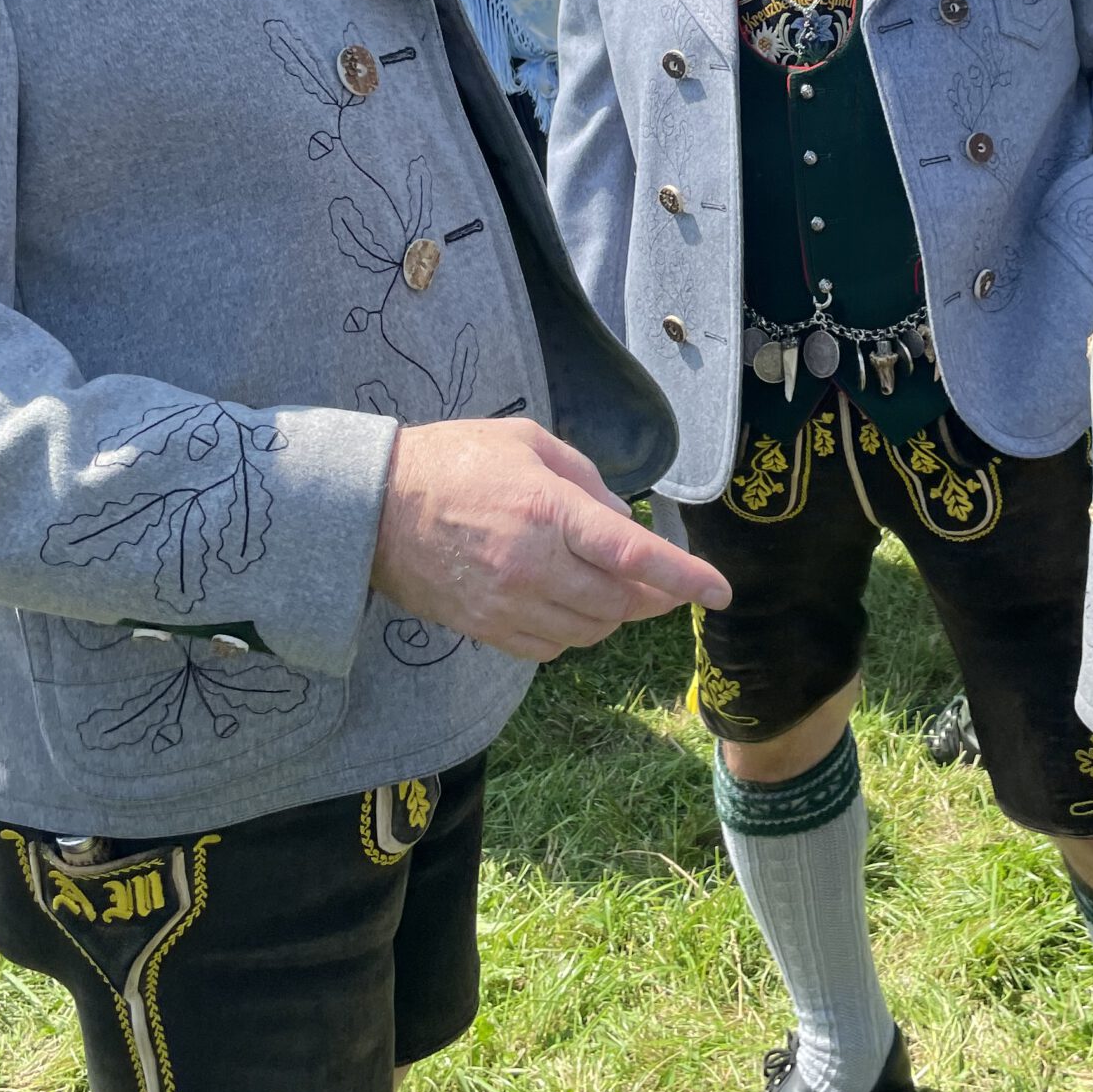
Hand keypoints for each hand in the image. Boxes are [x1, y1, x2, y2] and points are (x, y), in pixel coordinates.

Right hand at [371, 417, 729, 661]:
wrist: (372, 508)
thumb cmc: (454, 460)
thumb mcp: (528, 444)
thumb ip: (585, 481)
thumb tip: (622, 521)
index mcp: (548, 511)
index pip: (634, 556)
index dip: (685, 577)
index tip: (719, 590)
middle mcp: (533, 566)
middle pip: (621, 603)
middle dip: (653, 596)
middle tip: (663, 581)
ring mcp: (508, 605)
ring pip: (590, 632)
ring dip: (614, 614)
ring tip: (610, 585)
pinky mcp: (486, 630)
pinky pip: (552, 648)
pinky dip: (574, 631)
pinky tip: (567, 602)